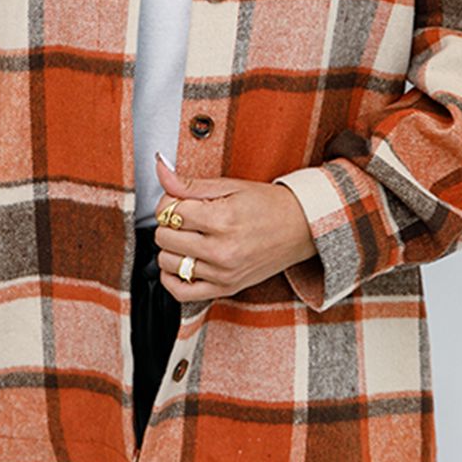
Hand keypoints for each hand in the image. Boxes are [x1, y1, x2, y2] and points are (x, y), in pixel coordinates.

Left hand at [152, 153, 317, 301]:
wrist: (300, 229)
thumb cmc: (267, 205)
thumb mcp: (230, 186)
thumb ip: (189, 183)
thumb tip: (160, 169)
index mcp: (222, 218)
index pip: (169, 211)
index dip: (169, 201)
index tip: (180, 200)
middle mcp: (221, 249)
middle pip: (164, 236)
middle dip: (169, 223)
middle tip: (186, 217)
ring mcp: (223, 273)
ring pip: (167, 262)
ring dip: (171, 248)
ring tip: (187, 237)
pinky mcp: (225, 289)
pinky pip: (181, 292)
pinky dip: (172, 278)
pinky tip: (182, 262)